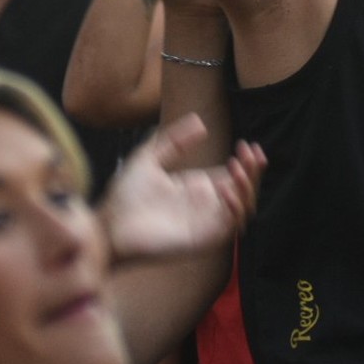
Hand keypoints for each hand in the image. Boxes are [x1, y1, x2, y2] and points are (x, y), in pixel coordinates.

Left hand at [102, 114, 265, 260]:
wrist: (109, 224)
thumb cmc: (125, 196)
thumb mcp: (149, 158)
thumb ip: (174, 141)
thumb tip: (201, 123)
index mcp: (196, 189)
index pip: (232, 176)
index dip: (246, 163)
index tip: (248, 145)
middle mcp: (205, 207)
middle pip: (243, 192)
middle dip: (253, 173)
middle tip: (253, 153)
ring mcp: (204, 224)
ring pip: (242, 209)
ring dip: (248, 189)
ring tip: (240, 169)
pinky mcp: (201, 240)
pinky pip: (228, 227)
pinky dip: (234, 208)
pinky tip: (227, 188)